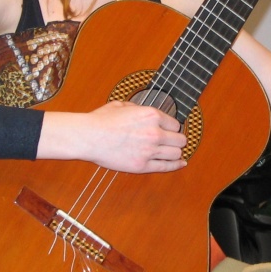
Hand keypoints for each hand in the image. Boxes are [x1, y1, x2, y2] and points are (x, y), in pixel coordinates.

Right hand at [71, 101, 187, 173]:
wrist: (89, 137)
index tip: (169, 130)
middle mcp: (155, 132)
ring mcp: (149, 150)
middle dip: (177, 140)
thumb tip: (144, 111)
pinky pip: (166, 167)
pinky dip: (176, 165)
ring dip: (175, 152)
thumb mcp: (123, 105)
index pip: (175, 124)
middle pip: (180, 139)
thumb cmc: (102, 120)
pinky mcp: (142, 165)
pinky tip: (181, 163)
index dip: (171, 127)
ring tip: (173, 152)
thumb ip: (139, 108)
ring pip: (176, 153)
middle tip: (172, 141)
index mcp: (151, 115)